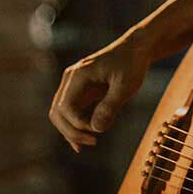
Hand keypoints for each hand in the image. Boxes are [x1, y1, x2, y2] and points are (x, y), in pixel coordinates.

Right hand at [48, 35, 150, 151]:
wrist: (135, 49)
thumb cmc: (131, 64)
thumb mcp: (126, 86)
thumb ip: (111, 106)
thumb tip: (96, 129)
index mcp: (78, 75)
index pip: (66, 107)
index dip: (78, 124)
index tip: (98, 131)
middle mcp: (70, 80)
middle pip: (57, 112)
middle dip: (71, 131)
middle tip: (93, 142)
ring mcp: (73, 85)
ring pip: (60, 114)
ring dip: (71, 131)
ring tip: (88, 144)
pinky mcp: (80, 91)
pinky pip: (70, 112)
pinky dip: (74, 126)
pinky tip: (83, 140)